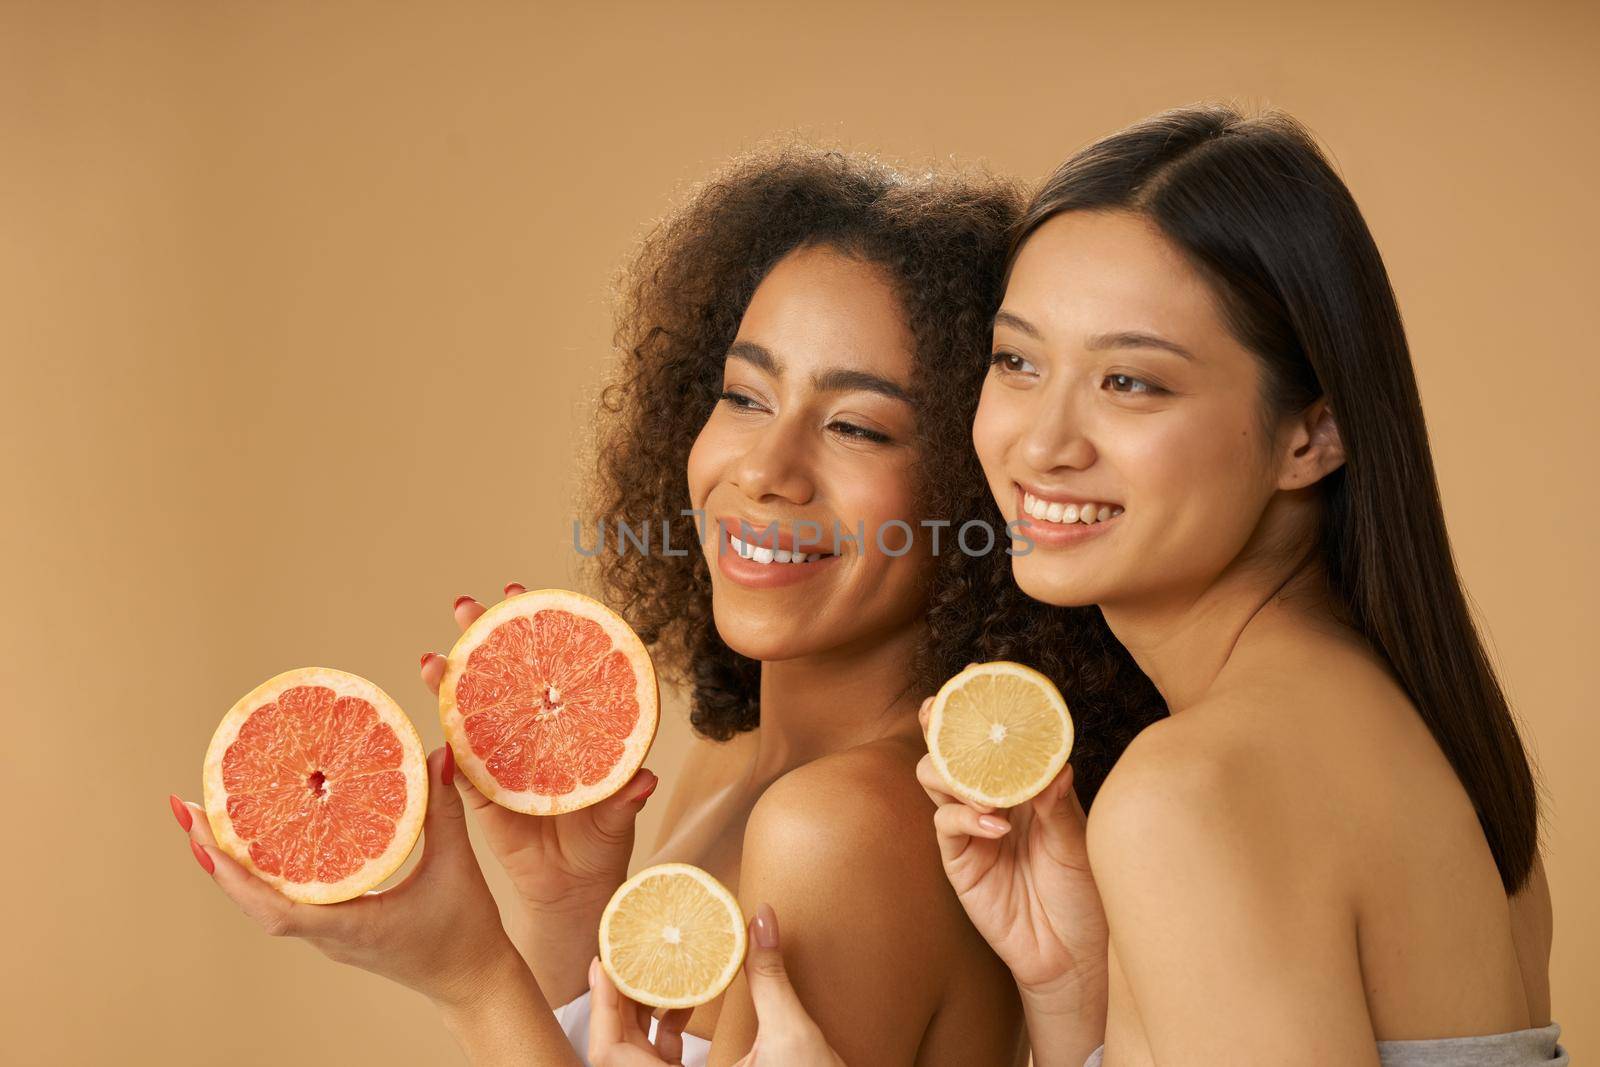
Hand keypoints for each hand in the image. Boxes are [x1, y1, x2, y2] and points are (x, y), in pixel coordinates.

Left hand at [170, 746, 519, 1011]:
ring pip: (265, 902)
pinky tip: (261, 840)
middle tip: (187, 808)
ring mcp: (329, 934)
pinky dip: (265, 872)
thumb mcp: (457, 866)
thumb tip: (437, 755)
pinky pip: (289, 899)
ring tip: (211, 819)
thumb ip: (444, 811)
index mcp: (349, 927)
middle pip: (254, 901)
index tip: (200, 838)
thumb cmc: (466, 932)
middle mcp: (328, 935)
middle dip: (216, 856)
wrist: (473, 981)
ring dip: (235, 864)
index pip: (273, 909)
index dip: (232, 876)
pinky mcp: (338, 928)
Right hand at [421, 582, 655, 999]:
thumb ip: (628, 800)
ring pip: (473, 712)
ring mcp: (502, 762)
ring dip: (451, 683)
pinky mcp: (480, 797)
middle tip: (467, 606)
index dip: (535, 629)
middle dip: (484, 637)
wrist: (573, 891)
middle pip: (505, 676)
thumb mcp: (618, 821)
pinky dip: (443, 746)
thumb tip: (646, 781)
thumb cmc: (601, 844)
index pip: (550, 667)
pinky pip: (458, 769)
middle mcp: (532, 735)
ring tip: (431, 659)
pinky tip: (428, 726)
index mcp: (568, 727)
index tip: (519, 592)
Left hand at [587, 904, 845, 1066]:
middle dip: (621, 1001)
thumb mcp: (791, 1037)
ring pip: (640, 1059)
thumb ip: (769, 979)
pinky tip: (684, 1000)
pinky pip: (663, 1065)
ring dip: (644, 1015)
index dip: (602, 1007)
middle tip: (627, 954)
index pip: (612, 1055)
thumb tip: (762, 918)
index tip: (603, 962)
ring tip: (654, 969)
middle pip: (620, 1053)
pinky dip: (666, 1032)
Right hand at [916, 694, 1108, 1001]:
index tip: (976, 673)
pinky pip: (946, 826)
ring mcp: (970, 829)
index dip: (979, 705)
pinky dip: (965, 817)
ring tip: (983, 786)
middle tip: (941, 709)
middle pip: (951, 749)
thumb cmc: (1085, 893)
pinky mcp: (960, 861)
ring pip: (937, 780)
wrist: (1074, 954)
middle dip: (941, 724)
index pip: (995, 736)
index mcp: (1023, 784)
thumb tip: (1054, 767)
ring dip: (953, 771)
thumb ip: (1061, 806)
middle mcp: (991, 799)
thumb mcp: (1081, 842)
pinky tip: (994, 825)